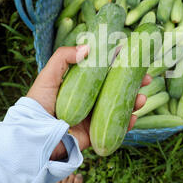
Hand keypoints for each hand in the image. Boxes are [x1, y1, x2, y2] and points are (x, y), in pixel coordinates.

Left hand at [26, 46, 151, 157]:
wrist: (36, 136)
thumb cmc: (40, 103)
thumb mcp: (49, 75)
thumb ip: (64, 56)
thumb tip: (89, 47)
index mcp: (83, 83)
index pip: (105, 71)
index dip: (120, 64)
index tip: (131, 57)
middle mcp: (91, 98)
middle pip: (117, 87)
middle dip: (134, 82)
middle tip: (146, 78)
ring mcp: (95, 114)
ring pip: (121, 105)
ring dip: (135, 101)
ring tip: (142, 98)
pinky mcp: (97, 131)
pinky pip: (117, 127)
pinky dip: (128, 122)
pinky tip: (135, 117)